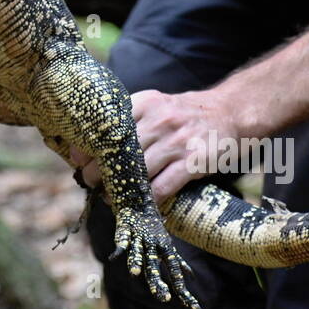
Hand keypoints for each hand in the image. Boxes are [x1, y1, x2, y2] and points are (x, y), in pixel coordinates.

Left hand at [71, 88, 236, 203]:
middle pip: (118, 150)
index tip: (77, 160)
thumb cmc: (185, 115)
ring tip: (110, 197)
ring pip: (137, 172)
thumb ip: (128, 121)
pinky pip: (162, 188)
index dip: (88, 146)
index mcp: (146, 103)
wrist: (231, 113)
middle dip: (98, 170)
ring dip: (119, 189)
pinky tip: (139, 204)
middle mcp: (160, 120)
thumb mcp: (157, 105)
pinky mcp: (193, 162)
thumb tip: (87, 146)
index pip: (108, 125)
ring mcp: (177, 141)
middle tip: (89, 182)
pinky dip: (147, 201)